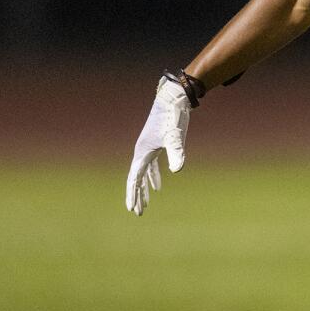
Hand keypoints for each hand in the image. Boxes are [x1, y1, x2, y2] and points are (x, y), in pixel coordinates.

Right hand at [125, 78, 190, 214]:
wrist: (173, 98)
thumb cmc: (173, 117)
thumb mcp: (175, 136)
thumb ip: (176, 153)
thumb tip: (177, 170)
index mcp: (142, 152)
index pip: (134, 178)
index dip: (133, 194)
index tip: (132, 209)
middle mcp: (142, 151)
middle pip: (136, 178)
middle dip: (137, 195)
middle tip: (138, 212)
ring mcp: (148, 147)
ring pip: (143, 173)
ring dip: (144, 188)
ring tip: (146, 203)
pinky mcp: (157, 143)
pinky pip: (152, 165)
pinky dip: (154, 176)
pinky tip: (158, 185)